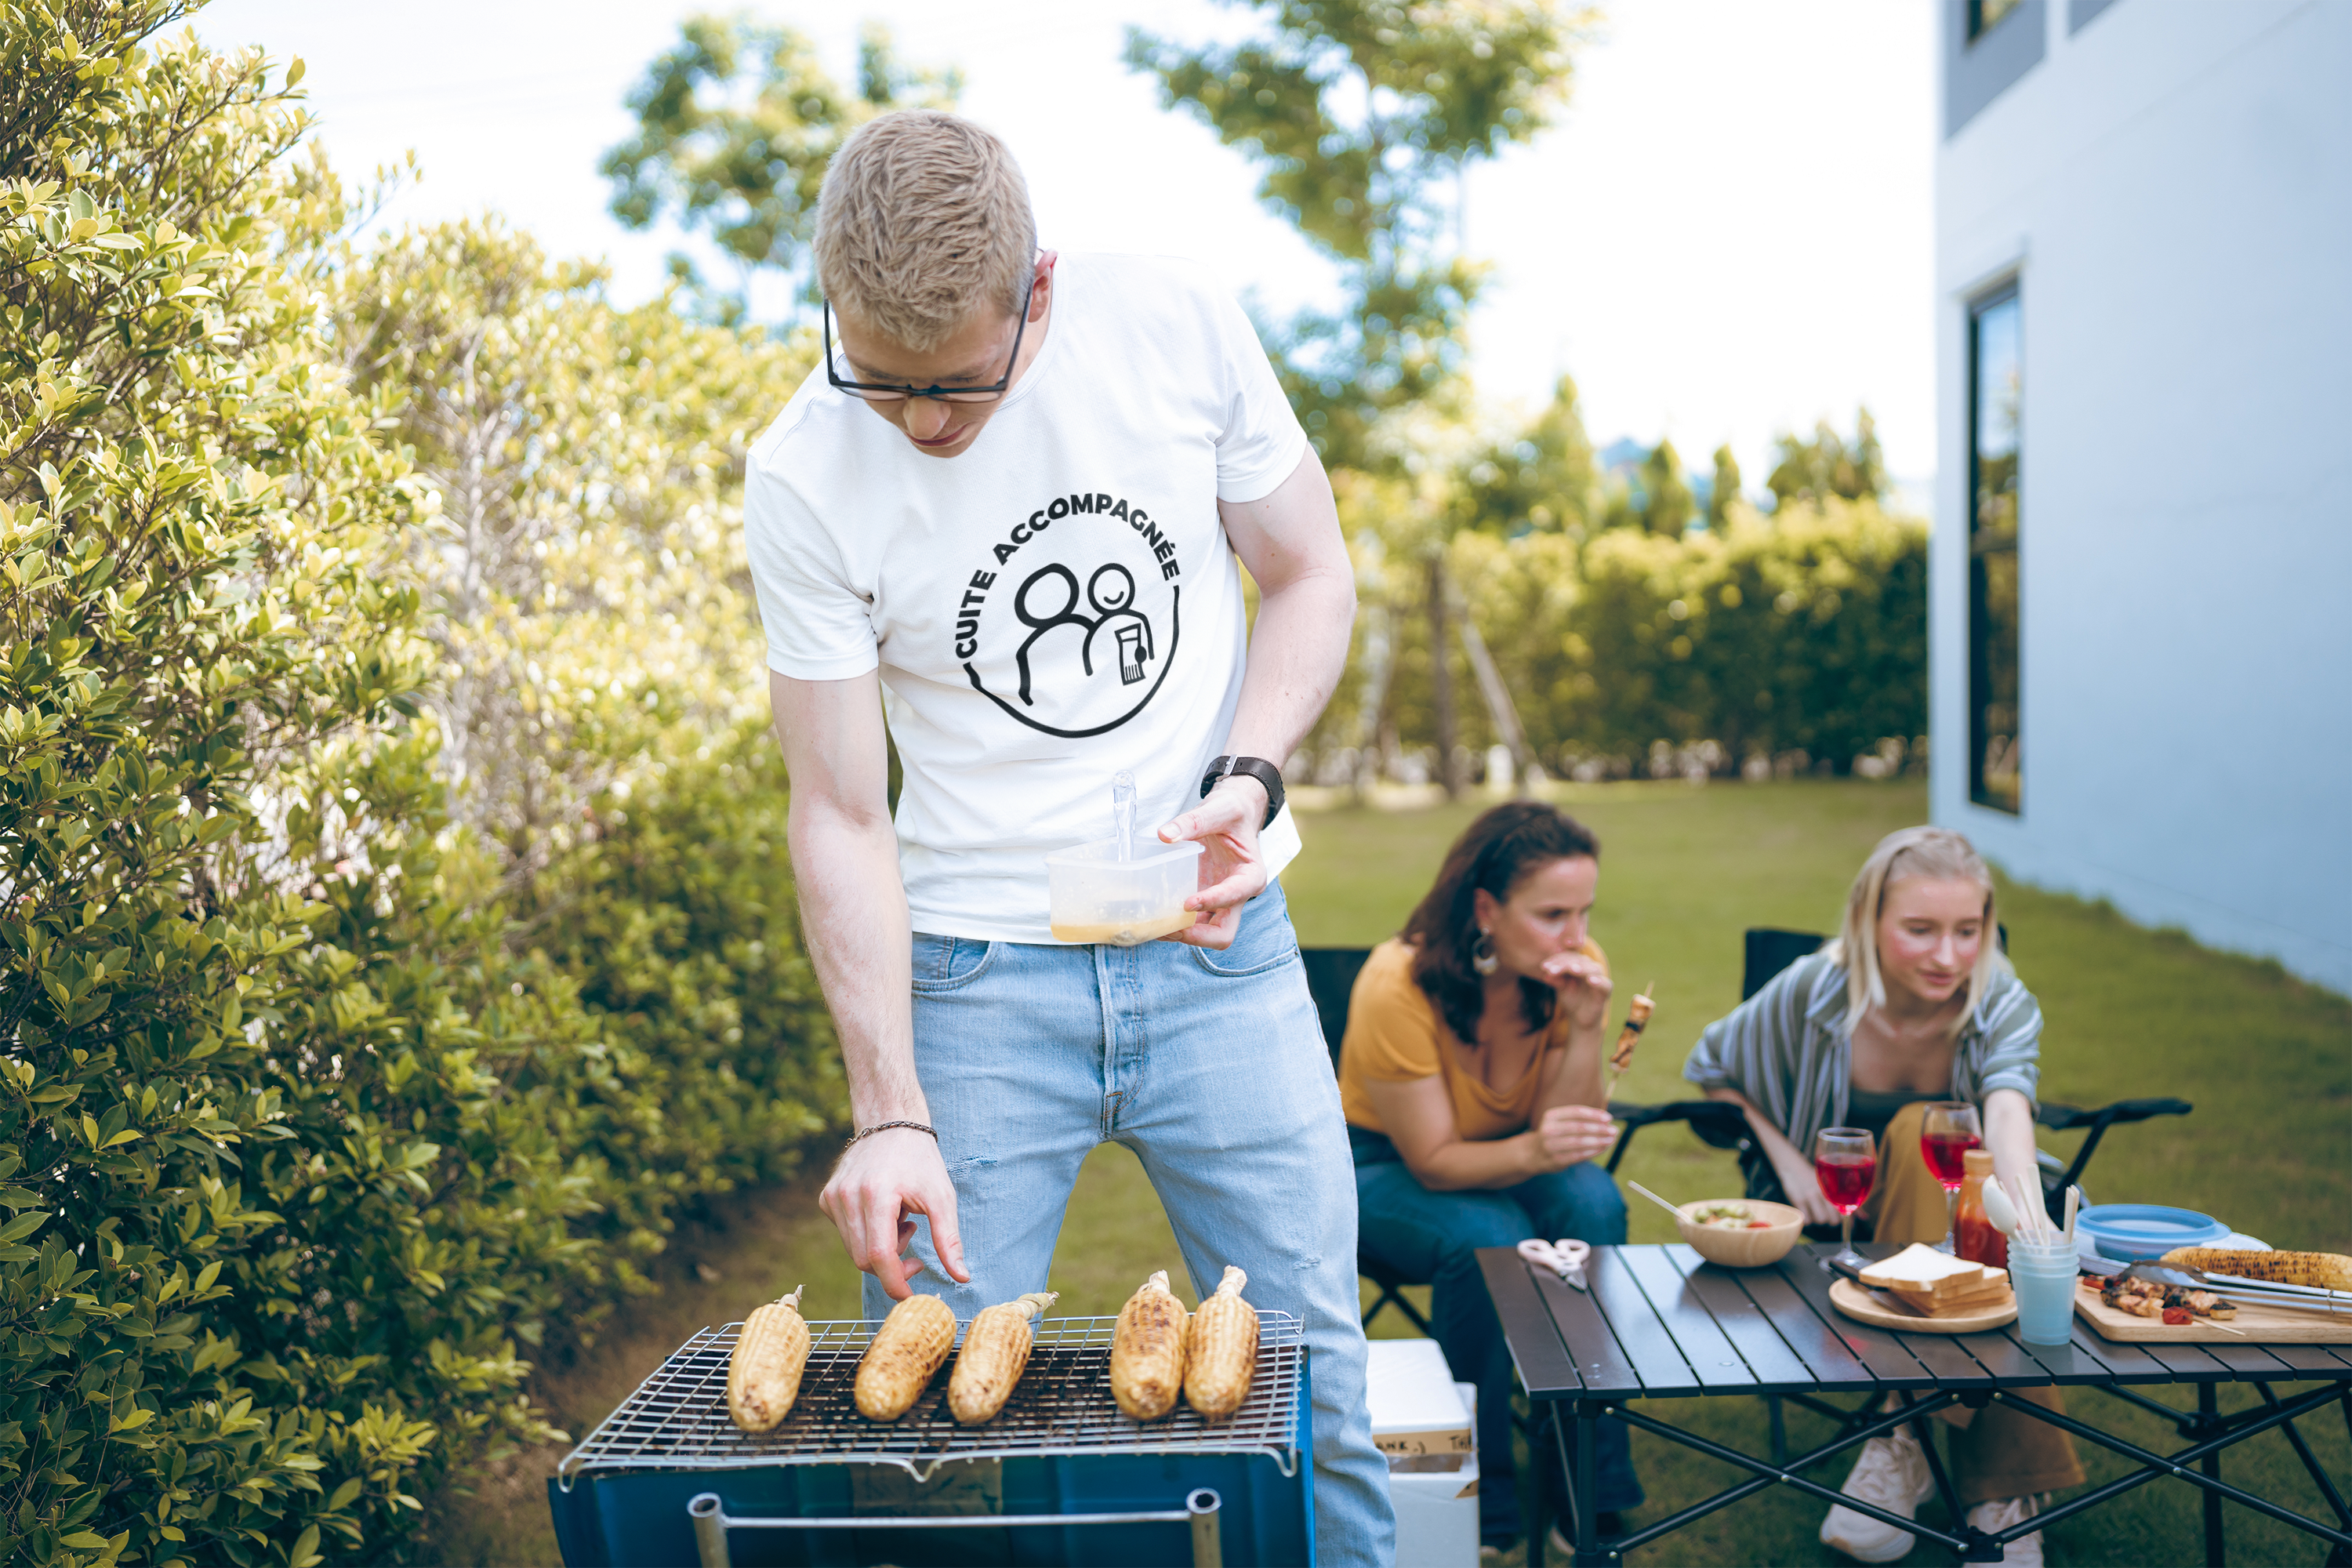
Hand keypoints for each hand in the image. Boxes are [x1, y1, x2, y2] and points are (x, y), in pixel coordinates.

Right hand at [818, 1127, 969, 1300]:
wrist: (891, 1123)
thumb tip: (962, 1278)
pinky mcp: (827, 1198)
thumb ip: (949, 1240)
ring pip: (853, 1250)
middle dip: (891, 1265)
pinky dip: (867, 1233)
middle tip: (914, 1242)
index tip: (910, 1294)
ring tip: (900, 1219)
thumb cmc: (921, 1160)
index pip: (878, 1256)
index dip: (894, 1282)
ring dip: (881, 1247)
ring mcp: (833, 1196)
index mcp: (877, 1195)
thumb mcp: (942, 1198)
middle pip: (864, 1260)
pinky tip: (884, 1211)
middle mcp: (848, 1196)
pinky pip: (846, 1234)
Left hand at [1152, 775, 1268, 950]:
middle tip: (1172, 928)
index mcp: (1251, 874)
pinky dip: (1176, 925)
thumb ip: (1194, 821)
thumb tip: (1165, 835)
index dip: (1212, 901)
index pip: (1235, 895)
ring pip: (1207, 934)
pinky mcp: (1205, 901)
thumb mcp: (1219, 809)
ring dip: (1184, 935)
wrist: (1233, 812)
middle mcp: (1239, 895)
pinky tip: (1157, 918)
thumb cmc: (1233, 811)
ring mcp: (1221, 902)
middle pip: (1224, 933)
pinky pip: (1193, 923)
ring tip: (1157, 926)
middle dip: (1198, 936)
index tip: (1187, 903)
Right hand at [1523, 1104, 1619, 1173]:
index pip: (1576, 1112)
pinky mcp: (1556, 1160)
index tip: (1609, 1118)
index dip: (1594, 1114)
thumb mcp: (1560, 1122)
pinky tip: (1603, 1148)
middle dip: (1599, 1129)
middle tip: (1614, 1130)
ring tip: (1611, 1140)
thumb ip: (1579, 1119)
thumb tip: (1606, 1119)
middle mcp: (1549, 1130)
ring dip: (1599, 1141)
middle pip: (1579, 1127)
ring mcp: (1551, 1146)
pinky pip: (1579, 1155)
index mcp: (1551, 1116)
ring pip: (1580, 1142)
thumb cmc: (1555, 1134)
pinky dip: (1593, 1151)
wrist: (1533, 1154)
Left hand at [1536, 947, 1612, 1030]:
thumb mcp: (1561, 989)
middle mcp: (1590, 968)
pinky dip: (1599, 981)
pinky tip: (1590, 980)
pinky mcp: (1606, 990)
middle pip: (1579, 960)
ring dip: (1582, 968)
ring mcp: (1600, 978)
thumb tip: (1546, 973)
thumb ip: (1556, 980)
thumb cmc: (1572, 999)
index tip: (1543, 967)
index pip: (1568, 956)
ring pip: (1593, 969)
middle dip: (1564, 964)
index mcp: (1579, 964)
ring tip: (1572, 969)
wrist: (1580, 1019)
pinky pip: (1605, 984)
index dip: (1556, 959)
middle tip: (1551, 970)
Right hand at [1772, 1150, 1842, 1226]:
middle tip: (1827, 1216)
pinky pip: (1807, 1219)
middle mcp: (1824, 1192)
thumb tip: (1865, 1218)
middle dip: (1832, 1221)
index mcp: (1834, 1189)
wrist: (1793, 1167)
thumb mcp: (1832, 1186)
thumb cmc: (1815, 1178)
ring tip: (1815, 1213)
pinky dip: (1807, 1220)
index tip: (1845, 1224)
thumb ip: (1849, 1201)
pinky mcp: (1798, 1200)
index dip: (1847, 1221)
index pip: (1846, 1211)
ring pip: (1821, 1220)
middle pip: (1834, 1219)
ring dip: (1818, 1220)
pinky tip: (1807, 1213)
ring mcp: (1811, 1196)